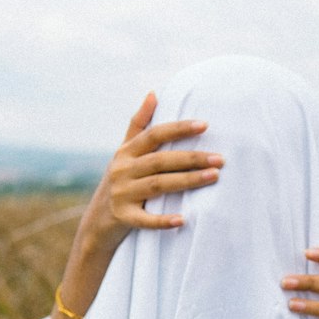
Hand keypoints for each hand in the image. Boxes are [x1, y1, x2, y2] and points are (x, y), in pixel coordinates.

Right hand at [37, 92, 223, 318]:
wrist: (97, 224)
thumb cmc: (120, 182)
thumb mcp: (124, 152)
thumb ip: (139, 125)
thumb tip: (154, 93)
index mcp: (126, 152)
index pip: (154, 135)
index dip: (178, 129)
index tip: (205, 125)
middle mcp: (122, 170)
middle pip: (161, 160)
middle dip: (192, 158)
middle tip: (221, 158)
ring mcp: (122, 195)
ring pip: (158, 185)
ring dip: (188, 182)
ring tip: (214, 178)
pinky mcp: (123, 218)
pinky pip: (145, 220)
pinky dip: (163, 221)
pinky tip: (184, 220)